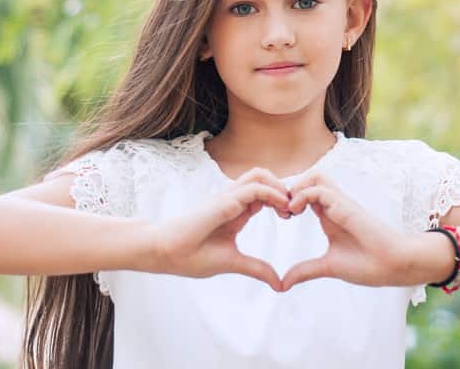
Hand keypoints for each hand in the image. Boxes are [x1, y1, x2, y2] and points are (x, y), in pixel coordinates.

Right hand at [153, 167, 292, 291]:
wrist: (165, 253)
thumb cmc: (192, 256)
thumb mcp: (233, 262)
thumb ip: (257, 268)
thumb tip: (279, 284)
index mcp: (236, 211)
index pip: (264, 193)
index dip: (282, 199)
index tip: (293, 216)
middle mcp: (233, 200)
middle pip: (264, 177)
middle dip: (283, 188)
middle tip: (294, 210)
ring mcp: (227, 198)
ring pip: (259, 175)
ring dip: (278, 186)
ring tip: (289, 207)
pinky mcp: (223, 201)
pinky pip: (253, 188)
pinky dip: (271, 194)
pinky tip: (281, 208)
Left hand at [280, 171, 413, 291]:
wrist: (393, 265)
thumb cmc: (368, 265)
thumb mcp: (328, 267)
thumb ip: (305, 271)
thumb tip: (283, 284)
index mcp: (329, 215)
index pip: (305, 193)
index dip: (289, 199)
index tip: (281, 217)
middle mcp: (334, 205)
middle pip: (309, 178)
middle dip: (290, 187)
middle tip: (280, 209)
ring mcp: (340, 203)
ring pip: (315, 176)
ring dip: (297, 187)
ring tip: (289, 209)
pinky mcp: (345, 206)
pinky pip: (320, 189)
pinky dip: (303, 195)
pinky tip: (295, 211)